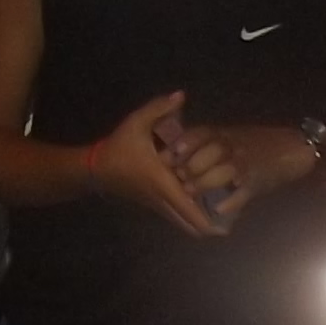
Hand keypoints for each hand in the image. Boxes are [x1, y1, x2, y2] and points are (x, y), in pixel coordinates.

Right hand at [86, 92, 233, 238]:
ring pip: (182, 223)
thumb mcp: (137, 122)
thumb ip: (159, 108)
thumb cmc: (119, 147)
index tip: (227, 228)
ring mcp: (157, 204)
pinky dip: (189, 216)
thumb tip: (181, 95)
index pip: (189, 210)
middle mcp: (162, 199)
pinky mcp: (153, 203)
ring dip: (199, 222)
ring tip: (219, 214)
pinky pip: (175, 216)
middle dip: (209, 227)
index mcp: (163, 183)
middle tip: (228, 222)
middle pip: (189, 225)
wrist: (97, 167)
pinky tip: (201, 204)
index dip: (208, 223)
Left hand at [164, 120, 321, 226]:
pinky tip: (217, 209)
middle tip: (176, 179)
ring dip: (204, 183)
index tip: (166, 157)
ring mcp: (244, 164)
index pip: (198, 135)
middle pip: (207, 155)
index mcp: (221, 133)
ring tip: (190, 193)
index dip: (181, 146)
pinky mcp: (256, 183)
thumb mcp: (229, 135)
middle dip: (190, 168)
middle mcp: (231, 146)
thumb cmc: (255, 142)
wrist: (292, 148)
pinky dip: (229, 202)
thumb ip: (206, 142)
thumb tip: (174, 155)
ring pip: (222, 173)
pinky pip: (241, 193)